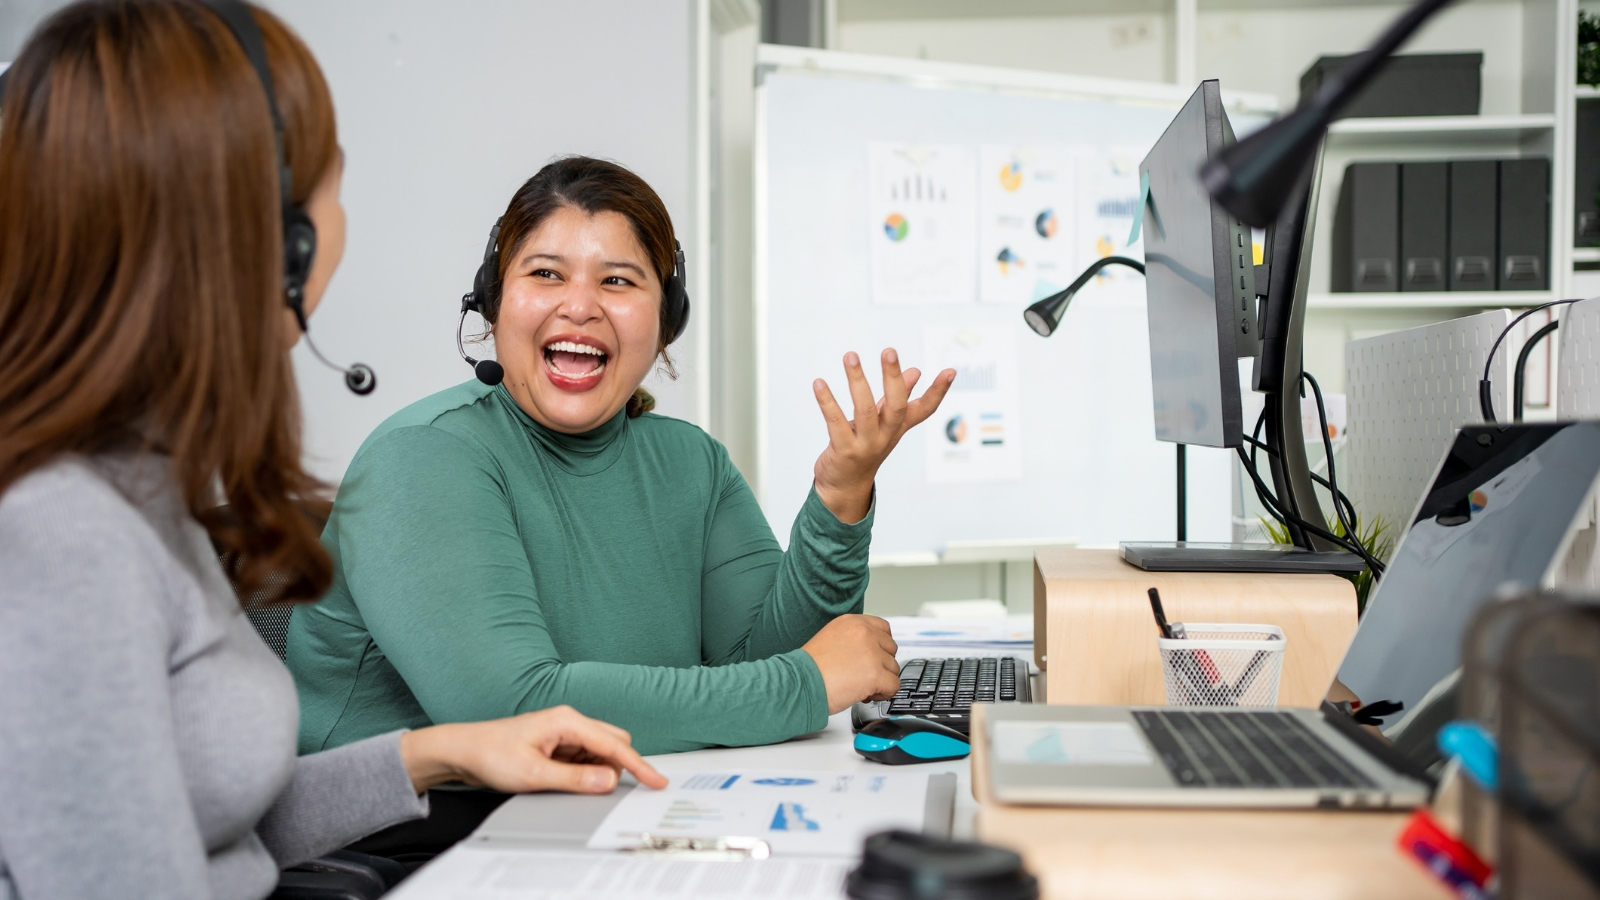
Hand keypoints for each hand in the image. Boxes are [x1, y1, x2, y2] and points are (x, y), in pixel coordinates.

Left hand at [399, 706, 668, 794]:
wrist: (463, 751)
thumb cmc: (491, 754)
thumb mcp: (534, 774)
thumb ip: (575, 779)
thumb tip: (609, 781)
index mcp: (568, 721)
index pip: (615, 744)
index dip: (639, 765)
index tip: (656, 781)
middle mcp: (570, 722)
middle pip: (614, 743)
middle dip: (615, 767)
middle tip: (595, 789)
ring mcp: (564, 732)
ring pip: (600, 752)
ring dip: (594, 771)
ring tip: (559, 781)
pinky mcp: (558, 744)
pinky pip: (584, 758)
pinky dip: (582, 771)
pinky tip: (559, 779)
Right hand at [802, 615, 900, 713]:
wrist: (799, 683)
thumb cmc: (807, 668)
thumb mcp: (829, 639)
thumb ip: (851, 640)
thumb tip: (867, 653)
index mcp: (851, 622)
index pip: (883, 628)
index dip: (881, 646)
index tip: (876, 657)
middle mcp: (864, 633)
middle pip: (890, 648)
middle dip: (882, 664)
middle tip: (866, 675)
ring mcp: (871, 653)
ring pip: (893, 668)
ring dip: (882, 679)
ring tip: (863, 687)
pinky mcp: (875, 674)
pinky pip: (894, 685)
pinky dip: (885, 693)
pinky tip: (869, 694)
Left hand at [812, 349, 954, 522]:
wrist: (845, 486)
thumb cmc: (864, 448)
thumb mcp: (884, 423)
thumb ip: (897, 397)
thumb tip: (915, 371)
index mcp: (897, 427)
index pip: (924, 409)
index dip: (937, 392)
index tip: (950, 371)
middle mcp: (885, 436)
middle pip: (896, 406)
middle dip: (893, 378)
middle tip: (889, 352)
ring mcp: (866, 445)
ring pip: (864, 410)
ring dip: (857, 380)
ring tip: (850, 356)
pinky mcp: (844, 451)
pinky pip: (836, 422)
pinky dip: (827, 402)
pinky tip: (819, 384)